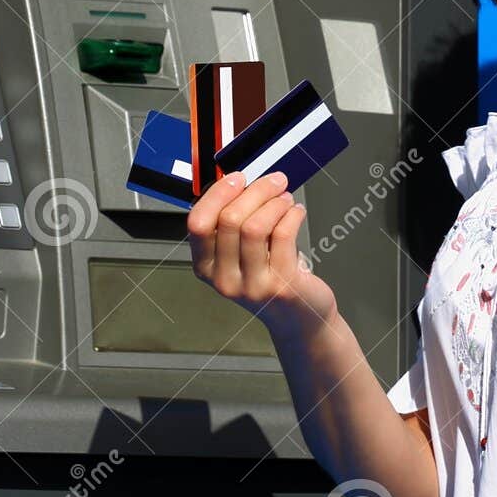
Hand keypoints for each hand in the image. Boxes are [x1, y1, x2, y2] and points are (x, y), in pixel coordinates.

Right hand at [186, 170, 338, 339]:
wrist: (298, 318)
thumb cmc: (269, 279)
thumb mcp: (239, 256)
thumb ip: (232, 225)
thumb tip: (241, 183)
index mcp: (206, 268)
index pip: (198, 223)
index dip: (218, 194)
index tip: (238, 178)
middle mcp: (224, 280)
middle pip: (229, 220)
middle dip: (256, 191)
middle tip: (275, 181)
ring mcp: (252, 286)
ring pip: (255, 226)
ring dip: (275, 203)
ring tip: (286, 199)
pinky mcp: (281, 287)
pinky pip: (283, 236)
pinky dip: (292, 215)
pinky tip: (296, 212)